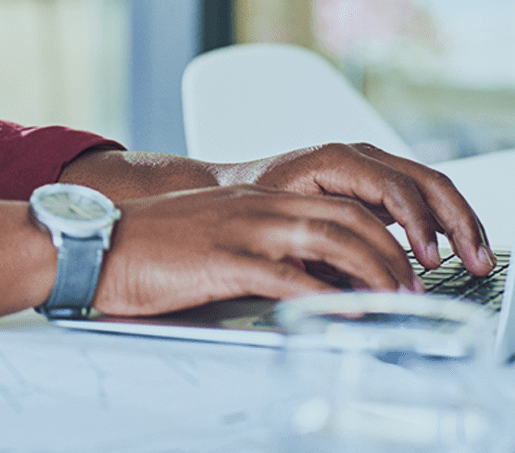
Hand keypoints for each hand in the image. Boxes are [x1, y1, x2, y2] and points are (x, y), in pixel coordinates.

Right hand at [93, 182, 425, 316]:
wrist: (98, 242)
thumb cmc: (152, 250)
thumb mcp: (216, 240)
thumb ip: (260, 253)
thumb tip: (306, 287)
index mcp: (258, 202)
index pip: (339, 206)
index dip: (382, 235)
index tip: (406, 268)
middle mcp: (258, 209)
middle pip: (345, 218)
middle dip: (392, 253)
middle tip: (416, 288)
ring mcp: (242, 231)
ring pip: (328, 239)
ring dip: (372, 270)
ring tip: (396, 301)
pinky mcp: (222, 261)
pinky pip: (285, 275)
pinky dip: (323, 294)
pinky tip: (344, 312)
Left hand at [226, 142, 494, 276]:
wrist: (236, 188)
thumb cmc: (259, 209)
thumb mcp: (290, 231)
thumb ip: (330, 257)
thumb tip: (371, 289)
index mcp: (337, 160)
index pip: (394, 187)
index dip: (419, 224)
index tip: (432, 261)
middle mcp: (359, 156)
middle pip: (424, 180)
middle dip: (457, 221)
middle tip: (478, 262)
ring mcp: (371, 164)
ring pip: (431, 185)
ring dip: (461, 221)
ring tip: (481, 259)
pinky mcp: (377, 182)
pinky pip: (422, 195)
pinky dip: (446, 221)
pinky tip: (461, 249)